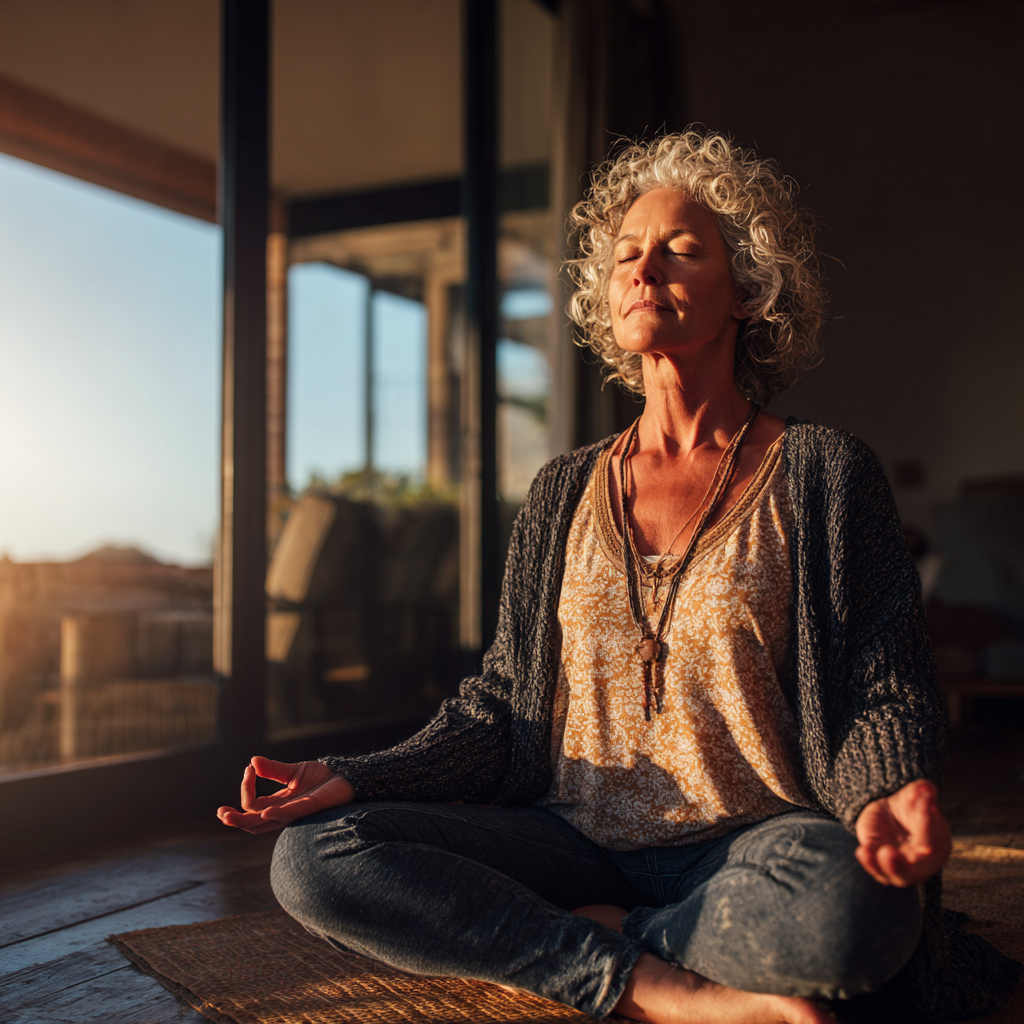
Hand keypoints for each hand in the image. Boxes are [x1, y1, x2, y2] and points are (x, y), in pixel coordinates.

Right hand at [217, 756, 354, 833]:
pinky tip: (266, 811)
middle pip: (253, 823)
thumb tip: (252, 761)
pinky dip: (277, 814)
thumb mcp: (293, 771)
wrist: (346, 777)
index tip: (248, 769)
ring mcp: (296, 812)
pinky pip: (291, 814)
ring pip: (266, 824)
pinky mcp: (311, 807)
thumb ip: (273, 769)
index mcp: (278, 804)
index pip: (252, 805)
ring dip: (248, 820)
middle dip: (235, 820)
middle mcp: (284, 812)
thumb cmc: (321, 778)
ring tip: (230, 816)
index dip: (246, 789)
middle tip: (221, 813)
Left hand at [855, 779, 950, 886]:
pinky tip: (863, 850)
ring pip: (898, 876)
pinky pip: (877, 870)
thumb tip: (926, 790)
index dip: (926, 823)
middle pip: (917, 869)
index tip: (922, 805)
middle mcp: (924, 861)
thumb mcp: (913, 795)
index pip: (933, 839)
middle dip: (903, 864)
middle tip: (888, 852)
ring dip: (886, 867)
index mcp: (938, 842)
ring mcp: (903, 867)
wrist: (889, 812)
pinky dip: (870, 863)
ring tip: (875, 852)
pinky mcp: (883, 866)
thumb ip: (922, 792)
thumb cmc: (908, 806)